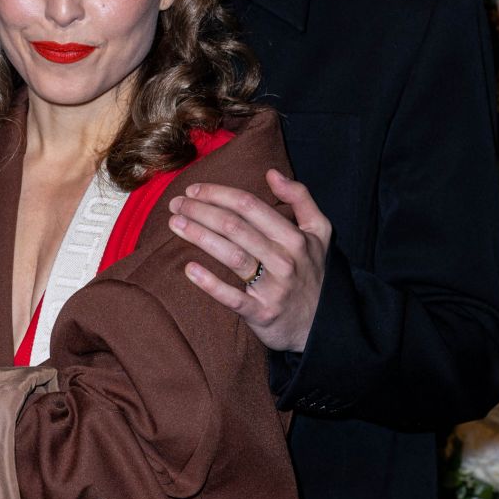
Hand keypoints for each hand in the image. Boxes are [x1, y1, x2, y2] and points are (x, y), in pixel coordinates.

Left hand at [168, 169, 331, 353]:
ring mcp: (273, 288)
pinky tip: (189, 269)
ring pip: (231, 256)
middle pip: (235, 227)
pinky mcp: (262, 314)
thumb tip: (272, 173)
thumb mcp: (319, 232)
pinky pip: (232, 298)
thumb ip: (300, 198)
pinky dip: (210, 283)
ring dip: (199, 236)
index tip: (194, 189)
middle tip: (176, 204)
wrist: (322, 325)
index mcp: (295, 237)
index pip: (249, 206)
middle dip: (201, 211)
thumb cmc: (313, 273)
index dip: (218, 194)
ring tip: (175, 224)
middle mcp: (284, 260)